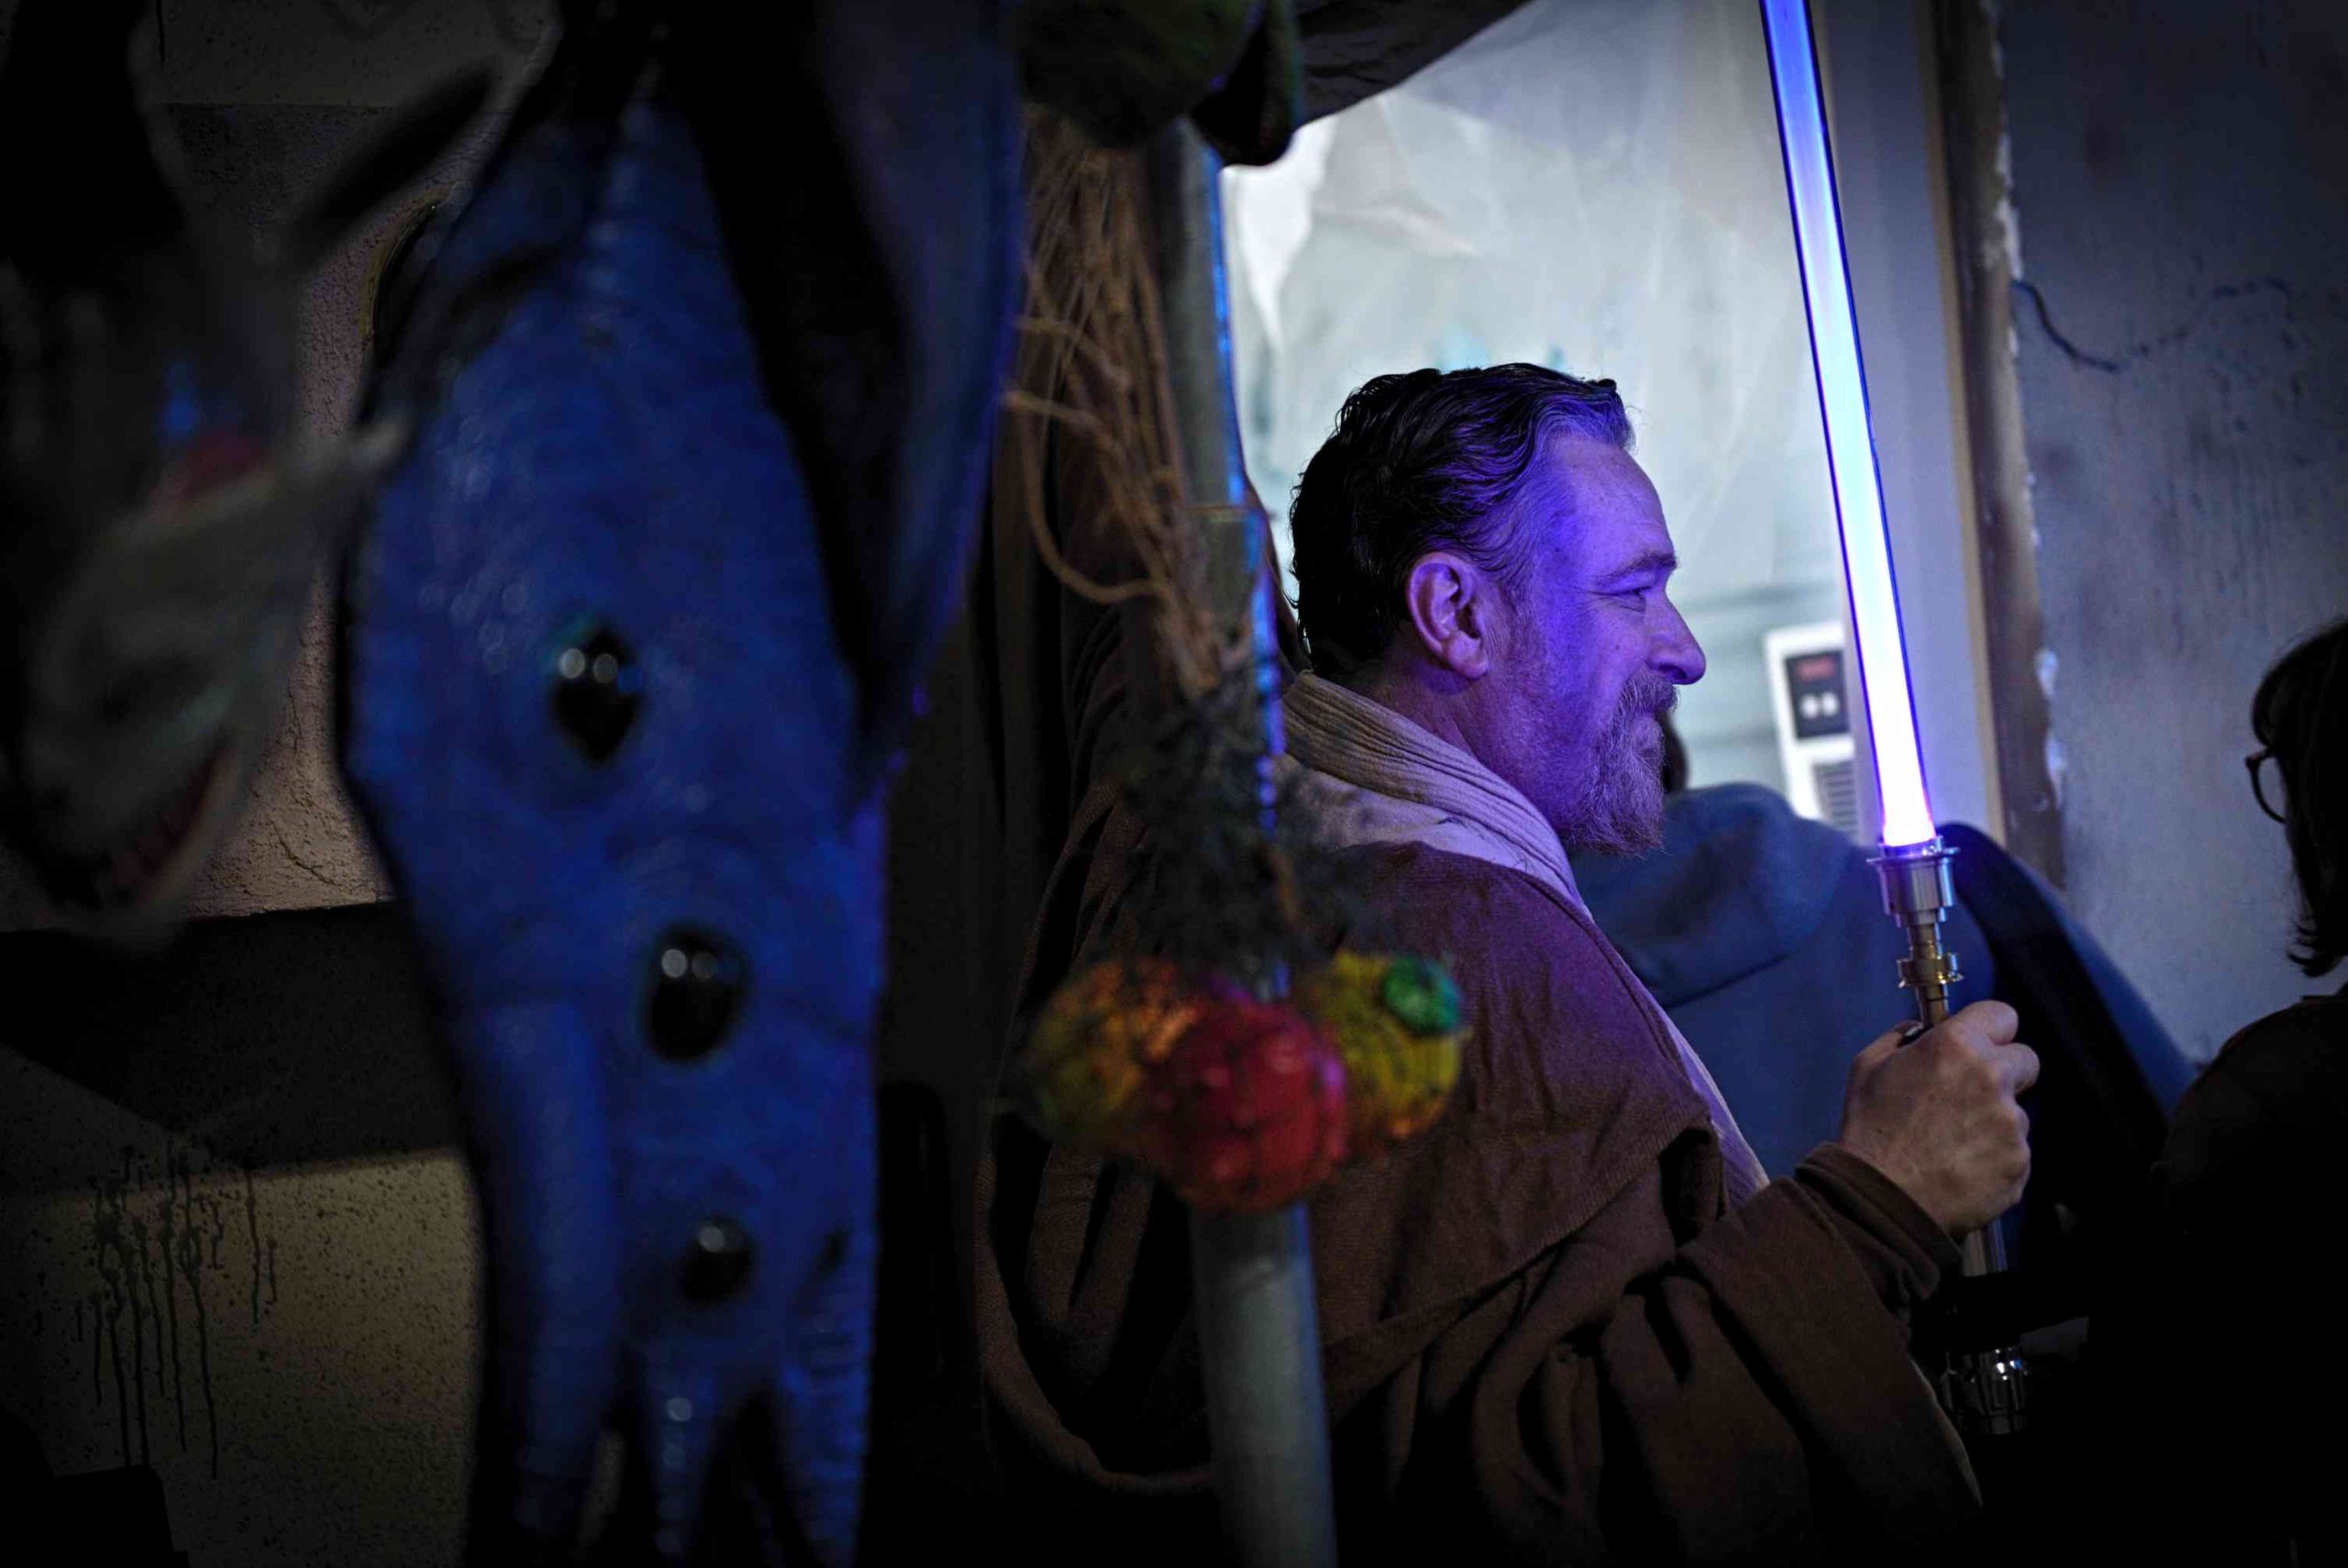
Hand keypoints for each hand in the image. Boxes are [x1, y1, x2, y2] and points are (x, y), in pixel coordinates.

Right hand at [1834, 1000, 2037, 1236]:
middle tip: (1971, 1095)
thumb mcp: (1869, 1066)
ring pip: (2017, 1112)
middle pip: (2026, 1061)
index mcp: (1957, 1045)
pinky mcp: (2019, 1161)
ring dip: (1995, 1121)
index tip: (1981, 1044)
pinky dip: (1995, 1157)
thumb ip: (1901, 1038)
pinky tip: (1962, 1167)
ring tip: (1955, 1143)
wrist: (1882, 1195)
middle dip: (2005, 1072)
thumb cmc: (1870, 1128)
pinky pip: (2015, 1151)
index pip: (2003, 1015)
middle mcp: (1993, 1077)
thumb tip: (1921, 1030)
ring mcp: (2011, 1123)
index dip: (1991, 1030)